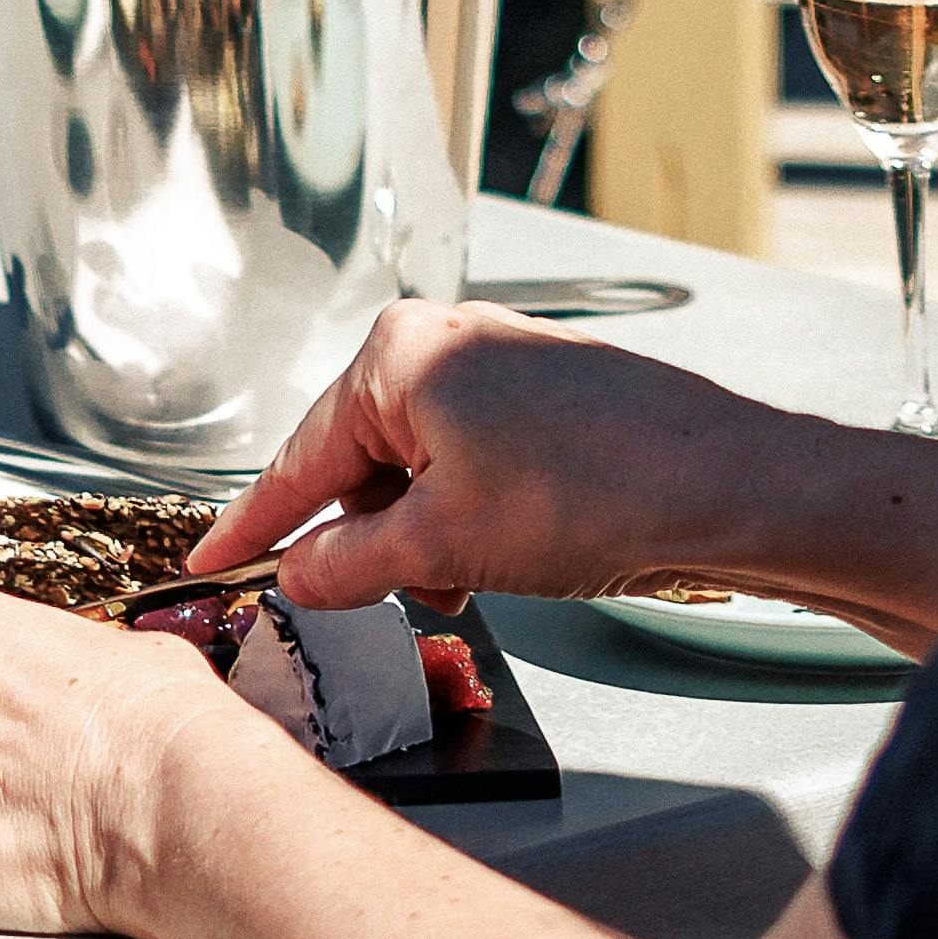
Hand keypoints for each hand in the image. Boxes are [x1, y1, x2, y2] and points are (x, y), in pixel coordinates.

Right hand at [193, 306, 937, 639]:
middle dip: (374, 541)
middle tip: (406, 596)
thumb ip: (348, 565)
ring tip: (479, 580)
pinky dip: (474, 517)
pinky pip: (472, 463)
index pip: (298, 458)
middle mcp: (443, 342)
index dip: (251, 525)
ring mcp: (499, 364)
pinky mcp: (546, 395)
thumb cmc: (594, 492)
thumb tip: (299, 577)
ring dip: (432, 538)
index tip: (209, 561)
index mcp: (399, 356)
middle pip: (360, 464)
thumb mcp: (444, 546)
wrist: (728, 487)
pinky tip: (512, 555)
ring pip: (421, 471)